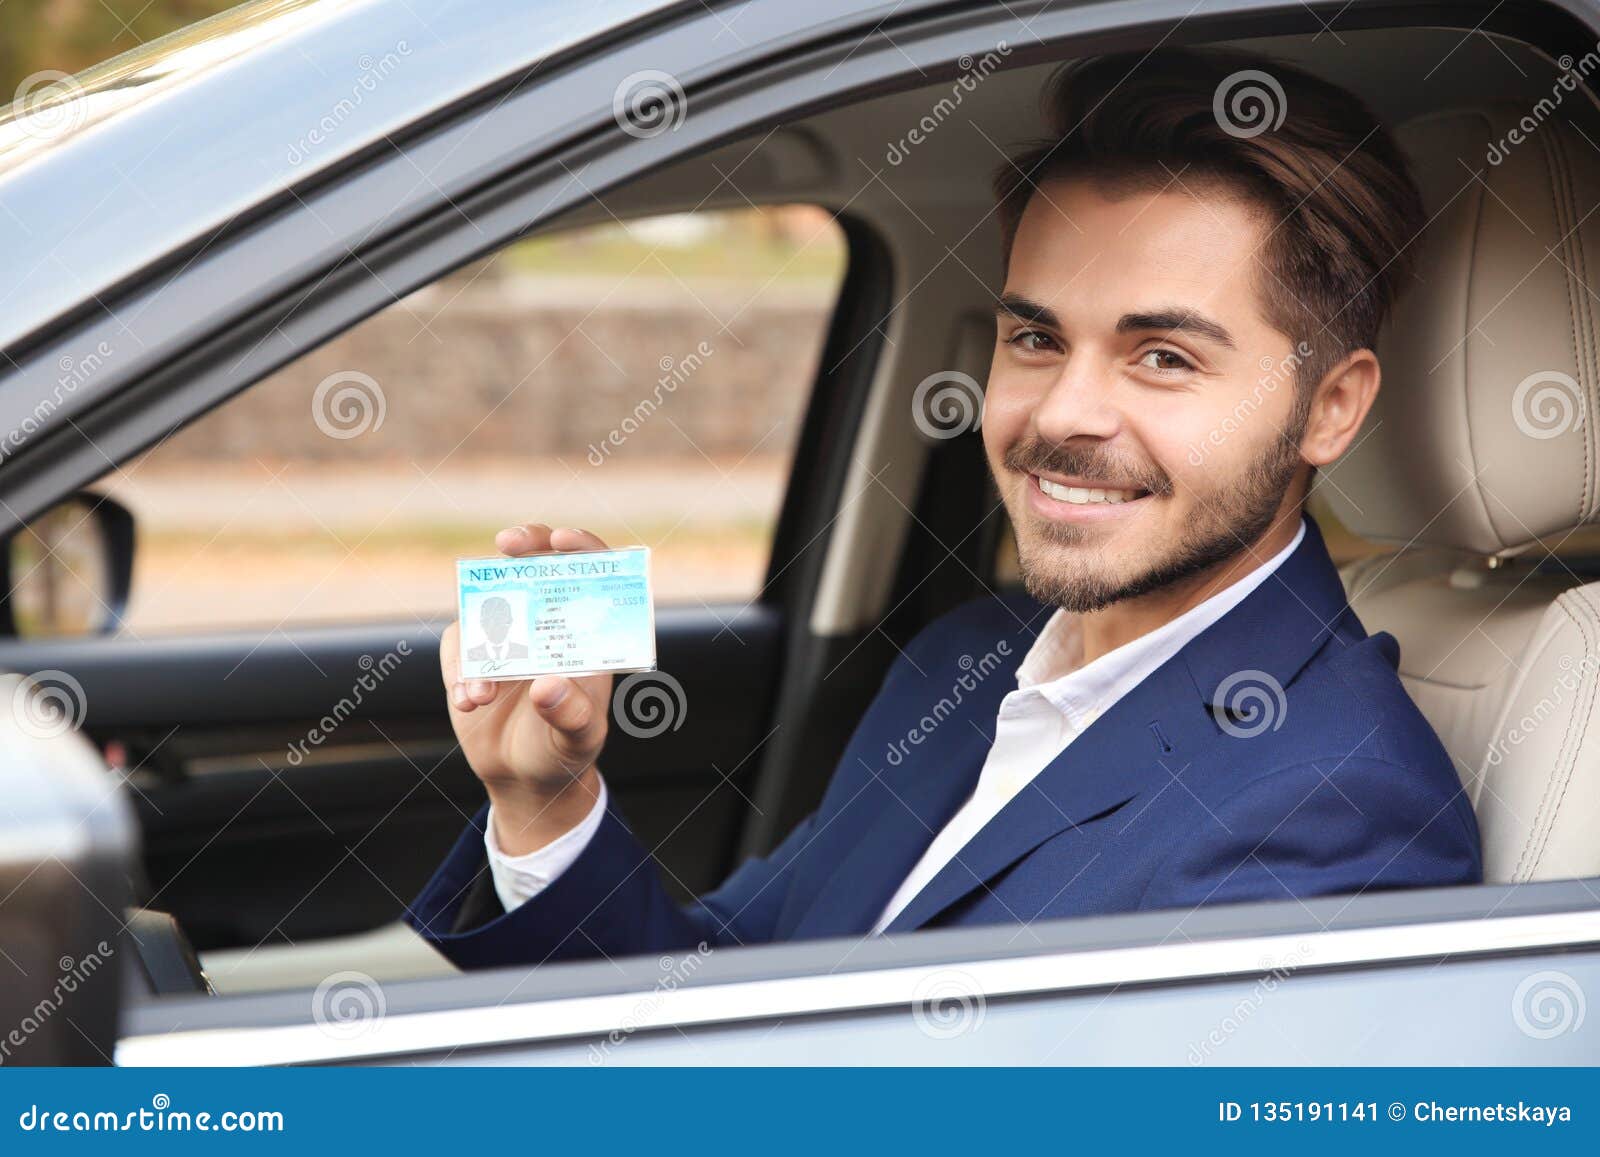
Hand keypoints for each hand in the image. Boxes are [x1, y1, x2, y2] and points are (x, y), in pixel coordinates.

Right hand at [442, 524, 610, 853]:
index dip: (581, 547)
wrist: (523, 778)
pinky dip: (459, 670)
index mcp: (586, 632)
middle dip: (525, 542)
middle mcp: (547, 622)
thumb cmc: (565, 751)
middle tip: (508, 543)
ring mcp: (507, 633)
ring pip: (489, 602)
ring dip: (481, 638)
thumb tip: (547, 684)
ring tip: (481, 696)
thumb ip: (571, 713)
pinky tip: (468, 703)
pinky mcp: (471, 652)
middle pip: (538, 561)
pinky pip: (460, 644)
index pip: (593, 572)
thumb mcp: (579, 738)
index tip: (562, 541)